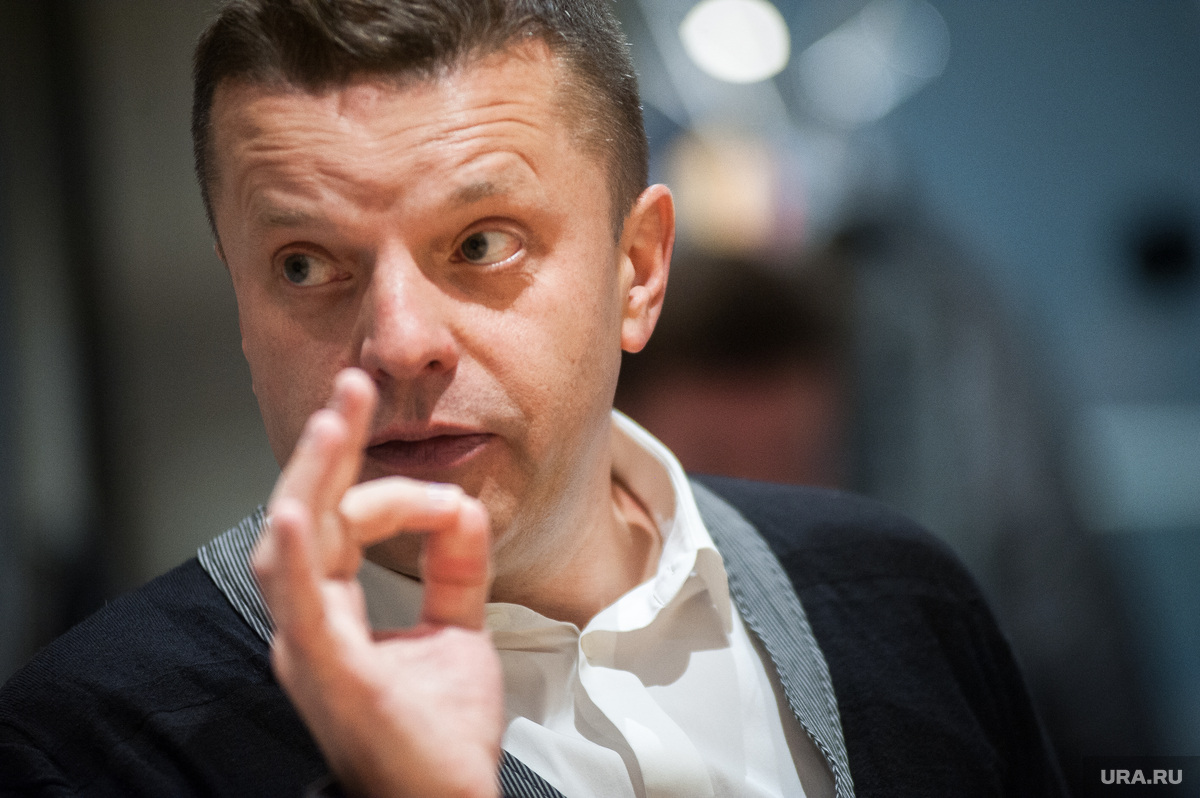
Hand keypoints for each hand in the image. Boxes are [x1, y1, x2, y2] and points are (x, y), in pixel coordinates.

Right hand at [252, 368, 501, 797]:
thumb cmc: (438, 733)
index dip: (392, 494)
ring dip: (313, 479)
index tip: (452, 504)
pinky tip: (297, 515)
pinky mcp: (333, 676)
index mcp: (330, 612)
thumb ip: (455, 568)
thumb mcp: (456, 631)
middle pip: (302, 517)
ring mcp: (312, 650)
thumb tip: (463, 504)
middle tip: (351, 385)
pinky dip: (296, 559)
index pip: (340, 524)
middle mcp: (307, 625)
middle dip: (328, 448)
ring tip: (334, 418)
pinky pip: (304, 610)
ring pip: (293, 547)